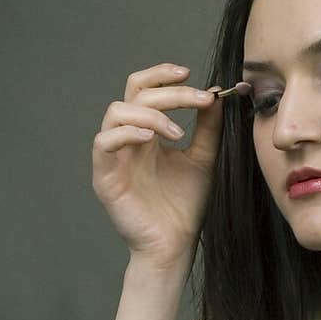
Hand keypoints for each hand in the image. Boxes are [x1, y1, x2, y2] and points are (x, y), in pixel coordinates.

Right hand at [91, 62, 224, 270]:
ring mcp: (114, 158)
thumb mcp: (202, 158)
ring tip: (177, 133)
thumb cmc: (185, 206)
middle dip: (169, 92)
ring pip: (116, 111)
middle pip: (134, 93)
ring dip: (151, 113)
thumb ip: (207, 126)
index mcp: (147, 133)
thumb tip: (216, 93)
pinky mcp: (105, 177)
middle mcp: (128, 140)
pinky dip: (128, 133)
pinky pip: (104, 142)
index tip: (190, 75)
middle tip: (200, 100)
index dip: (161, 74)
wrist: (176, 244)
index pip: (144, 89)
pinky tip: (152, 141)